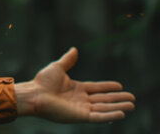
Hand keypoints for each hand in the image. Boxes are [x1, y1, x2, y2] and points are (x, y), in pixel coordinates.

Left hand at [15, 47, 134, 122]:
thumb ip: (68, 60)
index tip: (120, 86)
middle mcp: (80, 99)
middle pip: (103, 99)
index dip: (108, 87)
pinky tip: (121, 114)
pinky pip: (98, 117)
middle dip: (118, 99)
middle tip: (132, 98)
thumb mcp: (57, 68)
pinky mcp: (80, 116)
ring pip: (104, 108)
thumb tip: (74, 49)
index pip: (96, 88)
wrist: (34, 94)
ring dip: (118, 107)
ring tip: (131, 105)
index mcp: (76, 89)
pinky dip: (110, 116)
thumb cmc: (42, 82)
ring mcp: (81, 109)